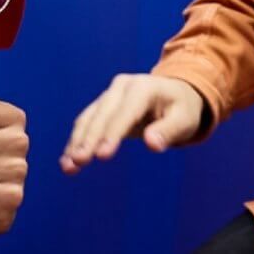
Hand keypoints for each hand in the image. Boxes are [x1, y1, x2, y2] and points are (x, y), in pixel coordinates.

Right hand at [60, 74, 205, 172]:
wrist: (175, 94)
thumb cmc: (182, 109)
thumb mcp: (185, 120)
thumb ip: (169, 131)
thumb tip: (152, 144)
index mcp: (143, 88)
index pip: (125, 112)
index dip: (112, 134)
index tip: (101, 156)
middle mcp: (122, 87)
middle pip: (102, 115)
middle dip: (89, 139)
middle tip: (78, 163)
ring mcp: (109, 94)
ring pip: (89, 118)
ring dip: (77, 142)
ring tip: (68, 167)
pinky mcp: (102, 106)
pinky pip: (86, 123)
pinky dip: (76, 141)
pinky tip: (68, 161)